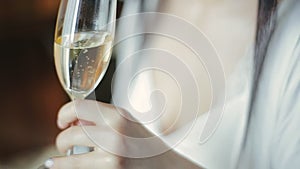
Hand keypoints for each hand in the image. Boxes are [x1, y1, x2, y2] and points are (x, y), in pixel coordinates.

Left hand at [47, 100, 201, 168]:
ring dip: (61, 159)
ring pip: (69, 157)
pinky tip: (65, 166)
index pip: (77, 107)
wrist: (164, 165)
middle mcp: (114, 133)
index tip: (62, 122)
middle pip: (69, 134)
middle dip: (61, 140)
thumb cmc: (145, 145)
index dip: (63, 114)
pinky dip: (66, 167)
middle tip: (64, 144)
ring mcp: (112, 155)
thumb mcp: (126, 122)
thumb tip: (74, 119)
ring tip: (66, 158)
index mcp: (117, 115)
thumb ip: (101, 118)